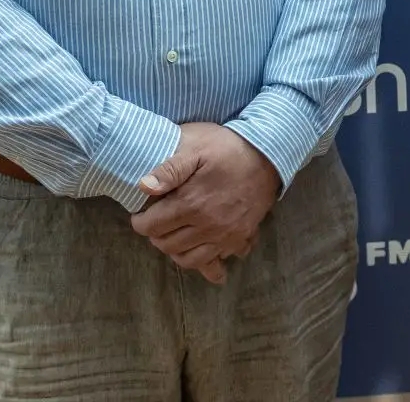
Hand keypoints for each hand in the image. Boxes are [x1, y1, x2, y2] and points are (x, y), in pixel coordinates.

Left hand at [130, 123, 281, 283]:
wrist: (269, 153)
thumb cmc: (228, 147)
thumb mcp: (196, 145)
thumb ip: (169, 168)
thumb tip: (143, 187)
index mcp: (191, 203)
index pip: (151, 227)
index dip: (140, 221)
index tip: (141, 213)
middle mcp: (207, 226)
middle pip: (167, 245)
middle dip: (156, 235)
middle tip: (157, 221)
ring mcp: (225, 235)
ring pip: (189, 260)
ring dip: (176, 251)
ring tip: (175, 235)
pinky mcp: (240, 238)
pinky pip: (218, 262)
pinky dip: (207, 264)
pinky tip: (203, 250)